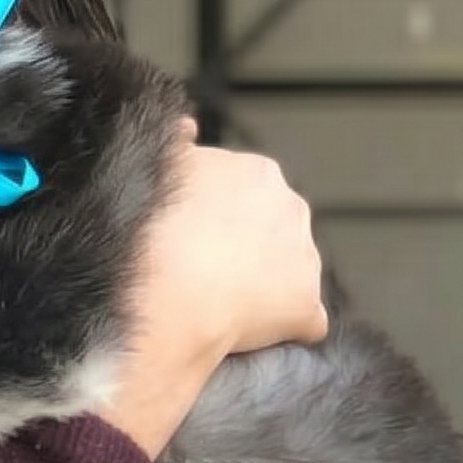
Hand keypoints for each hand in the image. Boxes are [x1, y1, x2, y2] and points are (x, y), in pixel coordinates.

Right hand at [97, 127, 326, 456]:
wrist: (169, 291)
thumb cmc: (155, 228)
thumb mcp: (159, 167)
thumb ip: (177, 144)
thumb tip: (186, 128)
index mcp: (258, 171)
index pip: (243, 192)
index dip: (214, 215)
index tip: (189, 233)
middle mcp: (293, 207)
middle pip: (272, 229)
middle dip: (247, 246)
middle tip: (204, 267)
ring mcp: (305, 258)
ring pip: (288, 272)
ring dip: (265, 286)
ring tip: (221, 303)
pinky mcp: (307, 306)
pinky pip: (302, 320)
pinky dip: (282, 328)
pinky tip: (250, 335)